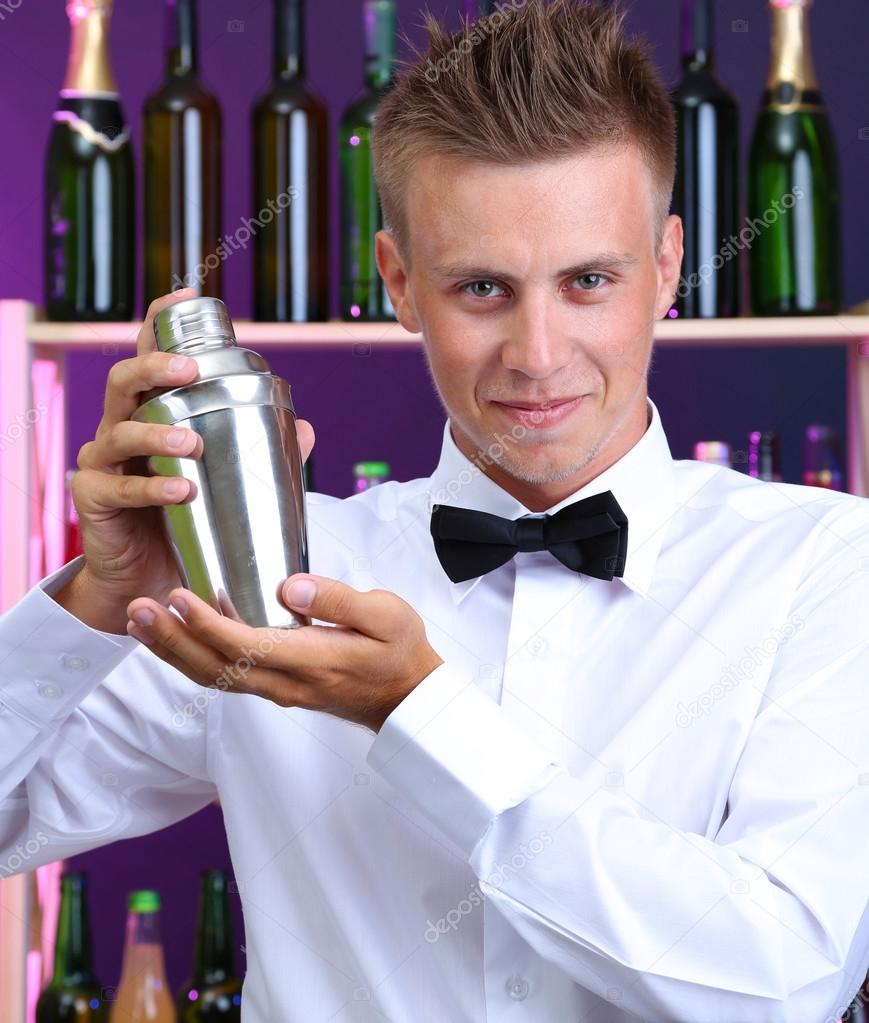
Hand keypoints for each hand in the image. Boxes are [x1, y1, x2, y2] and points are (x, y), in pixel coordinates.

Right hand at [60, 288, 315, 632]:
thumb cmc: (185, 522)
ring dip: (156, 432)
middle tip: (190, 371)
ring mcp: (103, 464)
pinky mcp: (93, 500)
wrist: (148, 581)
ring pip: (119, 430)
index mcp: (152, 415)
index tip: (188, 297)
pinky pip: (118, 488)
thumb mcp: (226, 483)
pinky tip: (181, 489)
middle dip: (155, 368)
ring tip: (191, 444)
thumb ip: (263, 455)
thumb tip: (307, 430)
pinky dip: (151, 487)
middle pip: (124, 381)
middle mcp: (121, 430)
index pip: (150, 358)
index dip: (162, 323)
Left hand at [125, 574, 444, 732]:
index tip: (179, 597)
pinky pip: (225, 678)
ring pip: (214, 677)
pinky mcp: (276, 688)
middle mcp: (288, 683)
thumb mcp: (388, 615)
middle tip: (138, 609)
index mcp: (314, 661)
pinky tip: (174, 638)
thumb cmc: (401, 651)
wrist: (409, 698)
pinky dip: (192, 659)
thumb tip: (292, 587)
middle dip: (173, 639)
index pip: (248, 646)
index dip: (207, 625)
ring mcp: (279, 691)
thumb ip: (340, 600)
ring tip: (139, 622)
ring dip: (174, 651)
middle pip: (216, 667)